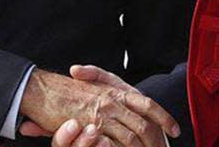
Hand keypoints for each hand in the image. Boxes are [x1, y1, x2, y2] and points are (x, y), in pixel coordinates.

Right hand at [18, 67, 177, 146]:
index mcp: (117, 90)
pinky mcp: (93, 129)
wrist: (44, 91)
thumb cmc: (67, 88)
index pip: (148, 105)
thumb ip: (97, 78)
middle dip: (157, 142)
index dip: (164, 118)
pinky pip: (114, 144)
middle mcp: (114, 103)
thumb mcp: (89, 79)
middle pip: (144, 126)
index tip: (175, 131)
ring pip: (132, 139)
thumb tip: (114, 90)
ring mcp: (104, 118)